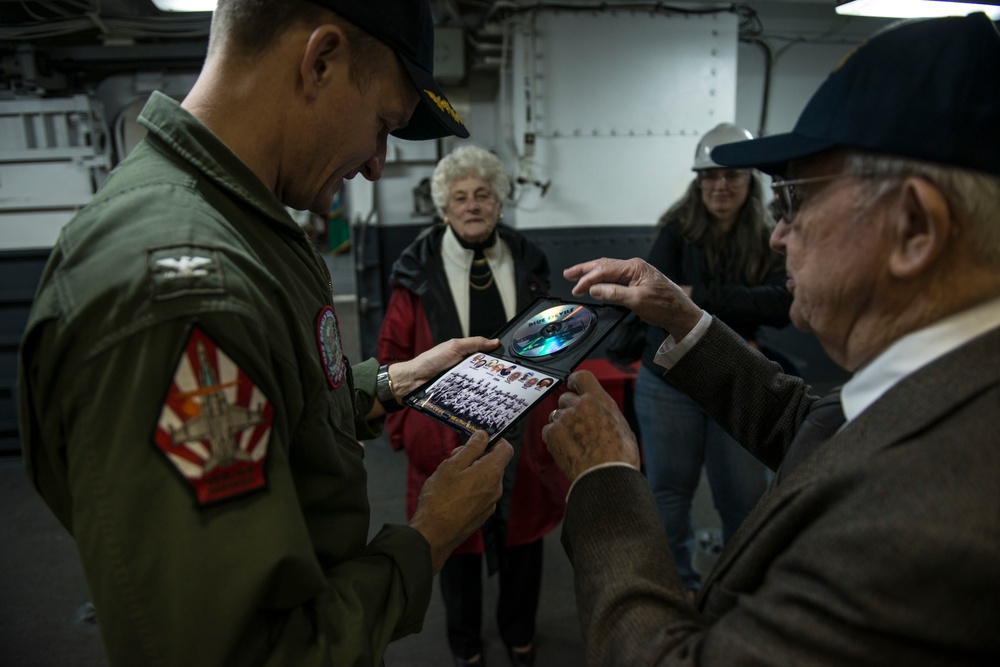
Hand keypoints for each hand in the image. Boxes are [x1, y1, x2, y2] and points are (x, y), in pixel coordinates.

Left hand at [389, 337, 500, 398]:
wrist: (415, 380)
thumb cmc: (431, 360)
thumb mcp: (455, 346)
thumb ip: (475, 343)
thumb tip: (495, 342)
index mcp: (466, 354)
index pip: (487, 356)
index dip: (497, 358)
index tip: (510, 362)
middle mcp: (467, 368)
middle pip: (487, 372)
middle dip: (496, 374)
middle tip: (508, 378)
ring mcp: (464, 382)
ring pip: (481, 384)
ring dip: (488, 386)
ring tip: (501, 389)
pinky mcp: (460, 393)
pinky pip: (472, 394)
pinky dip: (477, 395)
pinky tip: (486, 397)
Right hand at [410, 431, 513, 572]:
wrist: (434, 535)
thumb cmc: (440, 499)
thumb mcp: (452, 465)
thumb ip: (471, 448)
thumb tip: (483, 435)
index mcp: (491, 472)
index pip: (506, 448)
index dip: (494, 440)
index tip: (477, 440)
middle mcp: (496, 488)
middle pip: (494, 463)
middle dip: (477, 456)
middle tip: (454, 458)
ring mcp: (490, 503)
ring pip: (486, 479)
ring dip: (472, 472)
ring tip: (450, 477)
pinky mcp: (483, 515)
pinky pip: (481, 493)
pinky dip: (471, 488)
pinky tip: (452, 493)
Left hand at [541, 371, 639, 481]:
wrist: (606, 478)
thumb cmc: (619, 457)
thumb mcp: (622, 426)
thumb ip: (606, 412)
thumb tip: (601, 411)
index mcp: (600, 400)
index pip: (581, 376)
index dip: (574, 381)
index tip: (573, 386)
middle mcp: (580, 405)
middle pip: (565, 398)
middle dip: (569, 410)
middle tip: (578, 427)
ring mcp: (564, 419)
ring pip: (556, 415)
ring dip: (562, 425)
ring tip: (575, 443)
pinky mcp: (552, 434)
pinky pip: (547, 431)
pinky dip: (554, 439)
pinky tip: (567, 450)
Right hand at [564, 257, 702, 340]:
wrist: (680, 313)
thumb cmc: (665, 305)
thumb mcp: (637, 301)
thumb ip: (614, 293)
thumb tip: (595, 289)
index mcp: (634, 267)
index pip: (604, 270)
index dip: (588, 279)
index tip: (576, 288)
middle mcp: (634, 267)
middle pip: (603, 265)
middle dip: (584, 270)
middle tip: (568, 274)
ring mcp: (635, 274)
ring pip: (608, 270)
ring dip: (591, 274)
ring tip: (576, 277)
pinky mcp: (636, 282)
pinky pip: (614, 278)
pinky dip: (601, 280)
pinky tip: (595, 284)